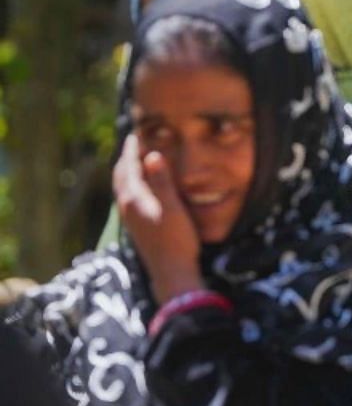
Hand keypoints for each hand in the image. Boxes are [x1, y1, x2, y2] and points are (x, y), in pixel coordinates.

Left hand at [113, 138, 203, 302]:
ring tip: (139, 160)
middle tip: (137, 143)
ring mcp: (130, 218)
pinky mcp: (136, 225)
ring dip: (128, 171)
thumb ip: (162, 181)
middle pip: (121, 176)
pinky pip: (128, 197)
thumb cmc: (176, 239)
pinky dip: (132, 184)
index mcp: (134, 199)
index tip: (137, 133)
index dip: (132, 149)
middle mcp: (127, 206)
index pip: (128, 167)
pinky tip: (144, 187)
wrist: (171, 272)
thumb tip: (152, 155)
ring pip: (122, 187)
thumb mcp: (173, 208)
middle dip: (127, 158)